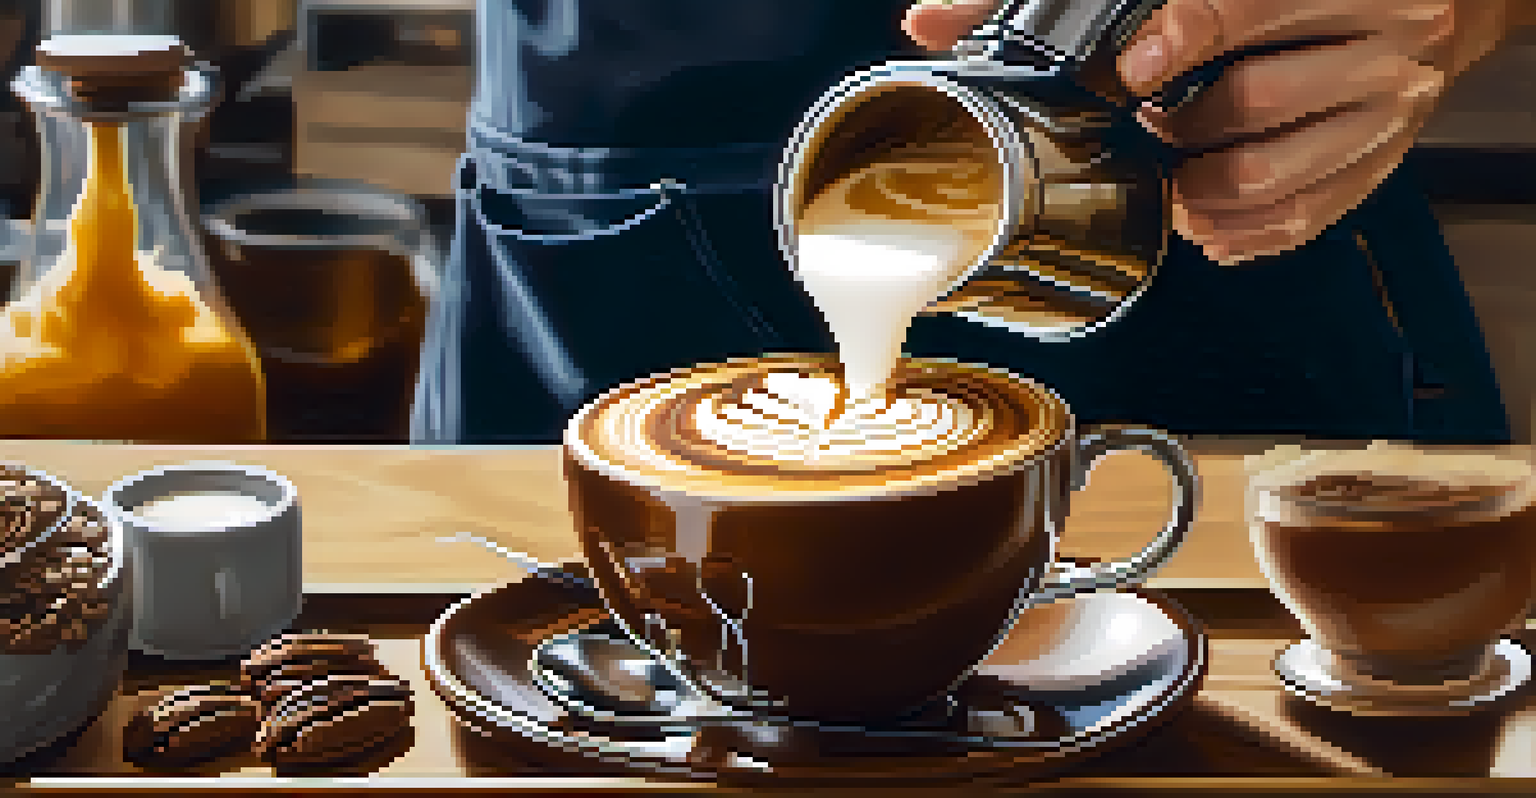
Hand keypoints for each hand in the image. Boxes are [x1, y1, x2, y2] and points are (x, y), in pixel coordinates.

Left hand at [904, 0, 1534, 264]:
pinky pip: (1308, 216)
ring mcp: (1386, 103)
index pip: (1240, 6)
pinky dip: (1244, 230)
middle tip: (1153, 120)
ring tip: (1178, 169)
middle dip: (1184, 123)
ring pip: (1275, 172)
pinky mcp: (1383, 158)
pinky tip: (1205, 221)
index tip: (1133, 71)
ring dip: (1203, 187)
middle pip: (1256, 99)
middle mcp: (1379, 36)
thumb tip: (931, 25)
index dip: (1177, 42)